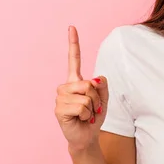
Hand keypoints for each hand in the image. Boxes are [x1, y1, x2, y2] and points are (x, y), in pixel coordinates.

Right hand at [54, 26, 108, 152]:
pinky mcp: (59, 109)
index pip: (73, 59)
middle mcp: (66, 86)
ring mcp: (61, 97)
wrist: (87, 136)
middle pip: (88, 84)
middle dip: (97, 98)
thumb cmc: (94, 117)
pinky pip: (82, 106)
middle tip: (92, 108)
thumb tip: (96, 78)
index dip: (73, 43)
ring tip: (85, 114)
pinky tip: (80, 119)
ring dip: (92, 108)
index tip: (72, 27)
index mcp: (76, 81)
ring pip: (86, 96)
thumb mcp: (104, 99)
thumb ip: (103, 86)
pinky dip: (87, 115)